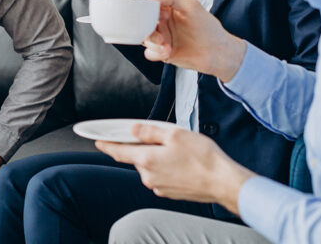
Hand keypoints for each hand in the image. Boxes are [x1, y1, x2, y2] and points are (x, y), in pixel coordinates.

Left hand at [95, 123, 253, 213]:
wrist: (223, 183)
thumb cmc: (203, 158)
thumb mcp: (174, 134)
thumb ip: (150, 131)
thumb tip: (133, 129)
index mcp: (147, 159)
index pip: (118, 151)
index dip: (106, 144)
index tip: (97, 141)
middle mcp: (149, 175)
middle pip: (136, 157)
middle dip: (142, 146)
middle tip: (161, 137)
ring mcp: (158, 186)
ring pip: (149, 166)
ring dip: (156, 156)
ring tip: (178, 150)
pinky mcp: (169, 192)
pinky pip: (160, 175)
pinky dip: (165, 167)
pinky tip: (181, 162)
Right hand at [143, 0, 245, 82]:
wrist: (217, 52)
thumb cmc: (208, 28)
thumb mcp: (192, 6)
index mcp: (167, 9)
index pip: (148, 8)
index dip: (147, 13)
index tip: (153, 18)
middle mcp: (163, 23)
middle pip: (143, 24)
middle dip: (148, 31)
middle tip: (160, 36)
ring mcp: (163, 38)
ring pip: (145, 39)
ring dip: (153, 43)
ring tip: (167, 46)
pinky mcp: (163, 53)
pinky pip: (149, 53)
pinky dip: (155, 53)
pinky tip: (167, 53)